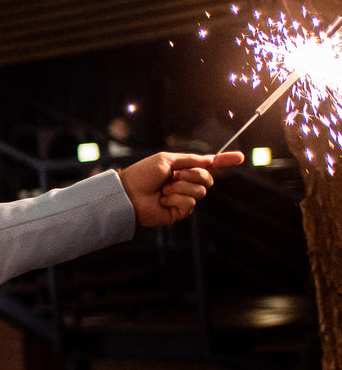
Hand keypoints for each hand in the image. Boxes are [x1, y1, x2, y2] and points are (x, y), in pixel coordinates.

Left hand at [118, 151, 242, 226]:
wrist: (128, 192)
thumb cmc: (143, 174)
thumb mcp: (167, 160)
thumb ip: (190, 159)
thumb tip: (210, 159)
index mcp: (183, 170)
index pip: (208, 166)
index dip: (224, 161)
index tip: (240, 157)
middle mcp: (185, 184)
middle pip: (208, 179)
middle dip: (193, 175)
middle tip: (174, 175)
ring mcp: (183, 199)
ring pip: (200, 192)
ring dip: (180, 187)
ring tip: (164, 189)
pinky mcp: (179, 212)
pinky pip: (190, 203)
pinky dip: (175, 199)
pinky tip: (163, 200)